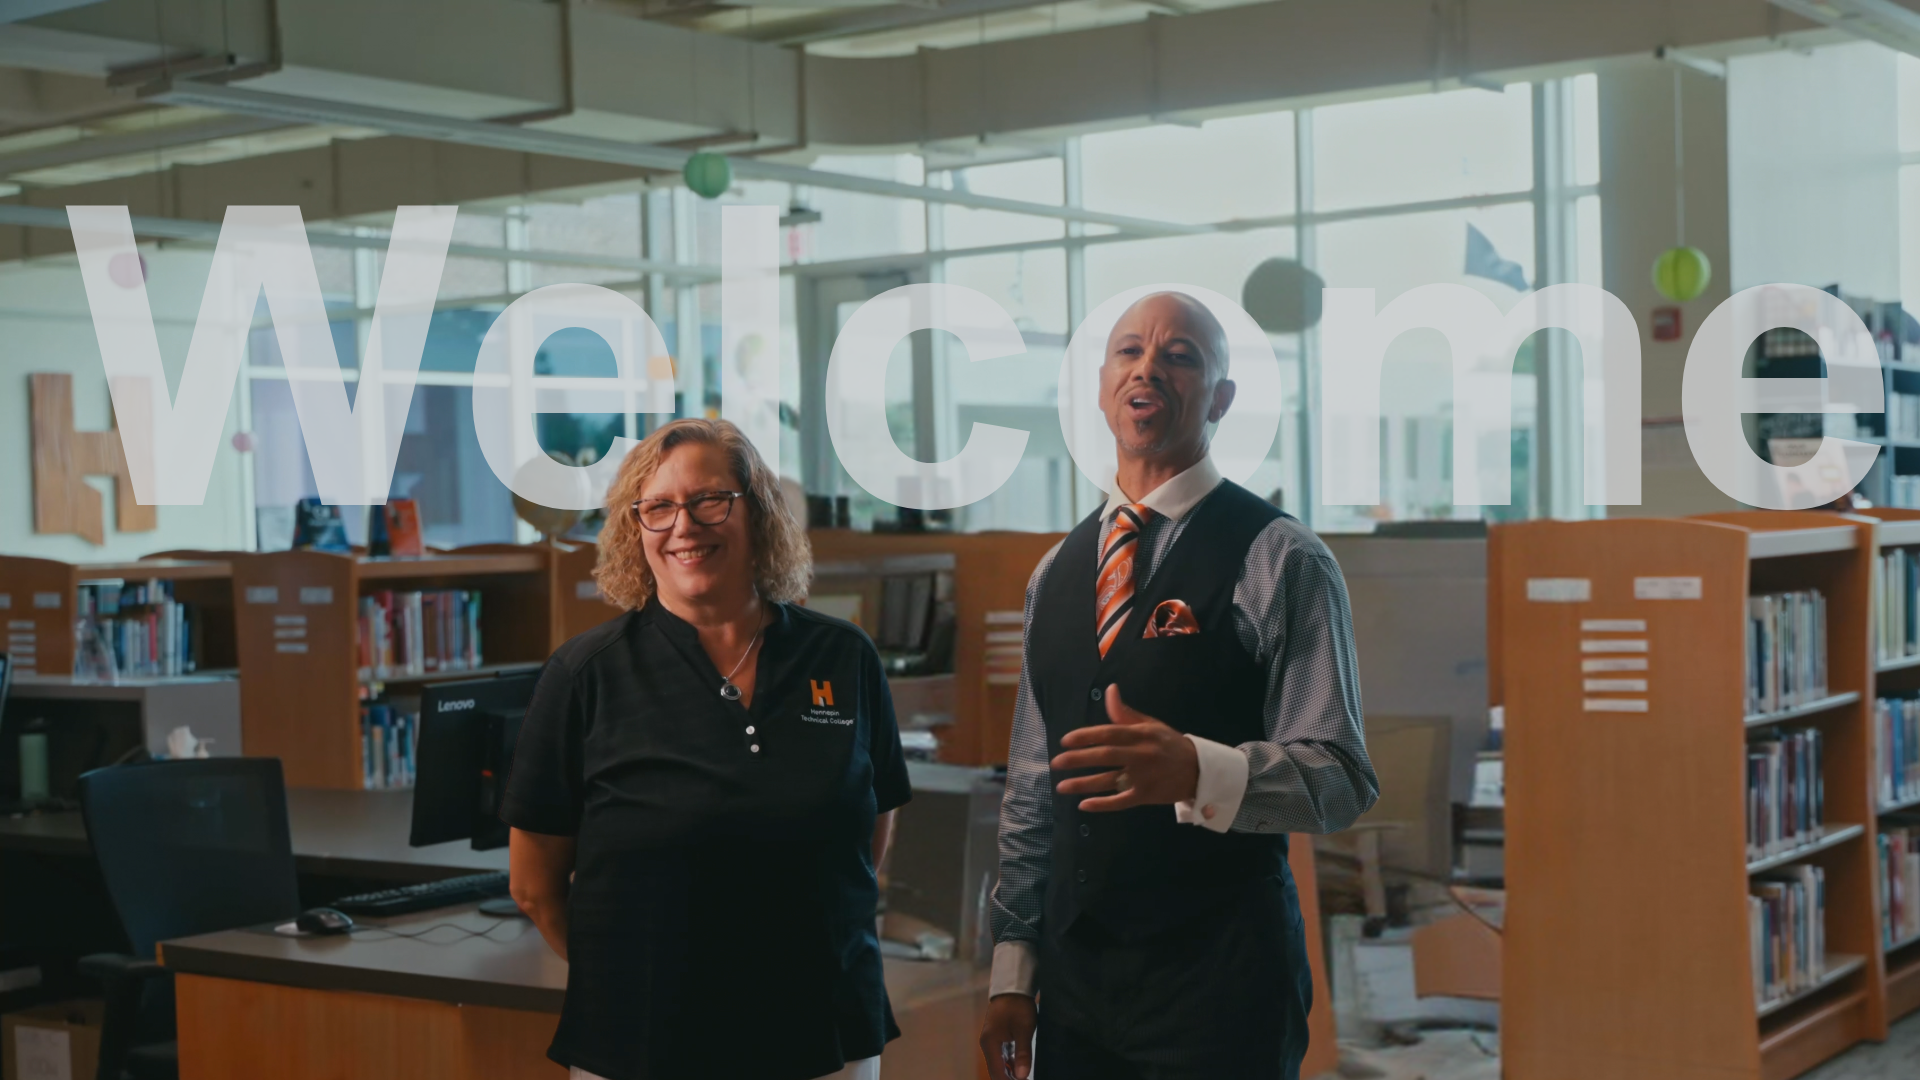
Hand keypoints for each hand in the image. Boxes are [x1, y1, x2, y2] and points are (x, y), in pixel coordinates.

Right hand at [979, 993, 1036, 1078]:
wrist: (1013, 986)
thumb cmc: (1018, 1006)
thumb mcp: (1024, 1030)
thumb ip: (1023, 1054)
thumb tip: (1022, 1077)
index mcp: (990, 1043)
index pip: (997, 1073)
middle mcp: (987, 1044)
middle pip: (997, 1070)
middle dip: (1010, 1079)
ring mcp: (991, 1040)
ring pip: (1000, 1064)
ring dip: (1011, 1073)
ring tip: (1025, 1078)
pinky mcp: (997, 1036)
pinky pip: (1002, 1055)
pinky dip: (1011, 1064)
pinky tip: (1021, 1067)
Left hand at [1050, 684, 1198, 810]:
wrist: (1198, 770)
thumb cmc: (1169, 744)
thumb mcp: (1150, 725)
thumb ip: (1125, 713)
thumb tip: (1109, 690)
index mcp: (1141, 735)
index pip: (1109, 733)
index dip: (1086, 736)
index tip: (1065, 740)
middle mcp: (1141, 755)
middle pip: (1105, 756)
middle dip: (1078, 759)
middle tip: (1056, 763)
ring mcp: (1143, 777)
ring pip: (1109, 781)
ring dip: (1083, 784)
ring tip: (1061, 786)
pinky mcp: (1146, 796)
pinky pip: (1121, 801)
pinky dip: (1103, 804)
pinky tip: (1084, 804)